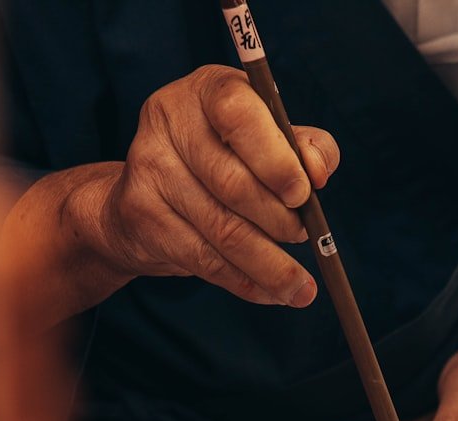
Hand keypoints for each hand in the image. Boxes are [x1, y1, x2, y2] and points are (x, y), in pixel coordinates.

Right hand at [69, 64, 339, 306]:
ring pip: (221, 229)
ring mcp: (148, 166)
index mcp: (209, 89)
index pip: (239, 114)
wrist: (141, 195)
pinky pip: (203, 258)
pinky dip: (243, 282)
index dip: (276, 158)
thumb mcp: (269, 140)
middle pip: (233, 183)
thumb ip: (305, 148)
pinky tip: (269, 293)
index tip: (304, 194)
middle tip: (305, 238)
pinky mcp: (139, 212)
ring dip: (269, 265)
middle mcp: (170, 119)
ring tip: (300, 288)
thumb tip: (318, 171)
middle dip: (279, 220)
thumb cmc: (225, 160)